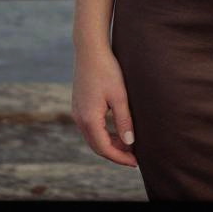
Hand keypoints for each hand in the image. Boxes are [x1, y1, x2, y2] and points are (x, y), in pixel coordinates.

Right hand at [71, 45, 138, 167]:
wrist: (89, 49)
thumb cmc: (107, 69)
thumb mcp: (119, 95)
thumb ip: (124, 120)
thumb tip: (130, 142)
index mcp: (89, 119)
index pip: (104, 148)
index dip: (120, 157)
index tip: (135, 162)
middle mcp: (80, 119)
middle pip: (97, 146)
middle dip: (115, 153)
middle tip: (134, 157)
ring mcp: (77, 112)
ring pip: (93, 137)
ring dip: (109, 144)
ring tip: (128, 145)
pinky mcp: (79, 105)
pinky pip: (90, 127)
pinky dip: (103, 133)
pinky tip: (116, 130)